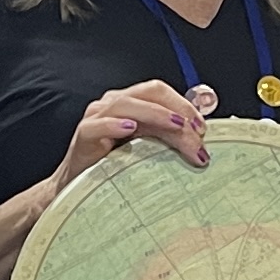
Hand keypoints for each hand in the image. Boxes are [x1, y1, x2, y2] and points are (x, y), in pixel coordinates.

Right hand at [49, 81, 212, 199]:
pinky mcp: (84, 135)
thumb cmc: (113, 167)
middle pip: (148, 93)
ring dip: (155, 114)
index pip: (160, 91)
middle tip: (196, 133)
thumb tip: (200, 134)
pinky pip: (98, 125)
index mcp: (131, 103)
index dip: (184, 104)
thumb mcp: (147, 148)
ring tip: (175, 125)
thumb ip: (169, 136)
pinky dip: (115, 125)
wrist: (77, 188)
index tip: (202, 128)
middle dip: (177, 110)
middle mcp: (114, 104)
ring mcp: (97, 117)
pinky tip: (130, 128)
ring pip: (127, 104)